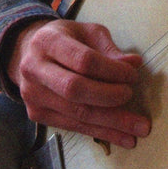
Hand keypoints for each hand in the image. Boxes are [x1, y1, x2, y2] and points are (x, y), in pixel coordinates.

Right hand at [7, 18, 149, 148]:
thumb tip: (133, 63)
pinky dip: (101, 132)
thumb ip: (109, 48)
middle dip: (109, 97)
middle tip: (131, 97)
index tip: (132, 75)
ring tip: (138, 129)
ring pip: (76, 113)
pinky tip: (122, 136)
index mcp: (48, 41)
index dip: (111, 70)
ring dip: (111, 123)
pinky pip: (73, 126)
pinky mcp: (37, 114)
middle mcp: (35, 68)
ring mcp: (33, 94)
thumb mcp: (86, 33)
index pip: (83, 60)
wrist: (29, 52)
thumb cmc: (66, 39)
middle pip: (75, 89)